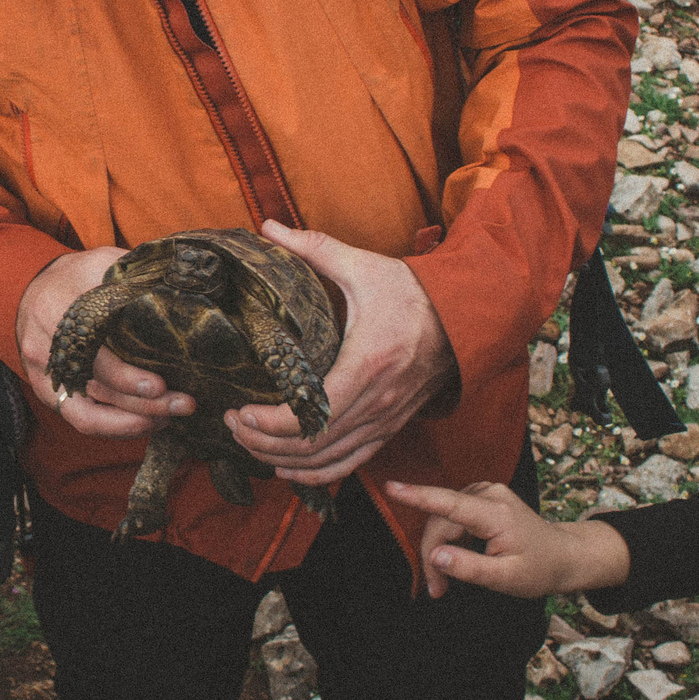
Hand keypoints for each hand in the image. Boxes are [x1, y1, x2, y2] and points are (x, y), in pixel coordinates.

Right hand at [16, 246, 189, 438]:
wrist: (32, 289)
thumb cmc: (77, 275)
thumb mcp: (102, 262)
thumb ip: (134, 274)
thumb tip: (181, 281)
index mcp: (61, 309)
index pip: (94, 354)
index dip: (126, 376)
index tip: (161, 386)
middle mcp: (49, 345)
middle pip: (98, 387)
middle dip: (144, 403)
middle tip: (183, 404)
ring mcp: (47, 373)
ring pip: (89, 411)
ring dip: (133, 420)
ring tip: (171, 417)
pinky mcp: (49, 391)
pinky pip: (80, 419)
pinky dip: (114, 427)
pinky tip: (145, 424)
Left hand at [227, 221, 457, 487]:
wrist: (467, 317)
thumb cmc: (414, 294)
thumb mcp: (364, 267)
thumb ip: (315, 249)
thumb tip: (268, 227)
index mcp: (367, 365)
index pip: (312, 415)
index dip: (270, 424)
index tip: (239, 411)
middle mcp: (377, 402)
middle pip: (313, 446)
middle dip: (264, 442)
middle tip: (232, 424)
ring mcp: (385, 420)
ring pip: (328, 461)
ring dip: (283, 459)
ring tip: (248, 441)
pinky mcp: (389, 427)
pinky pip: (350, 463)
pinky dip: (315, 472)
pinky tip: (286, 465)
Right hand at [385, 478, 630, 598]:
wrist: (563, 555)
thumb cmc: (539, 568)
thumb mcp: (506, 579)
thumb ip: (469, 567)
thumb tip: (436, 556)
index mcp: (496, 514)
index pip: (449, 503)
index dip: (417, 496)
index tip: (391, 487)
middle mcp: (490, 495)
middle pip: (442, 521)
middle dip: (432, 555)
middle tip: (435, 590)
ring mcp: (487, 492)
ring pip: (444, 519)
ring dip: (438, 548)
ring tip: (444, 582)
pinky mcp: (483, 496)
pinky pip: (453, 515)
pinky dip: (449, 539)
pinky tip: (457, 558)